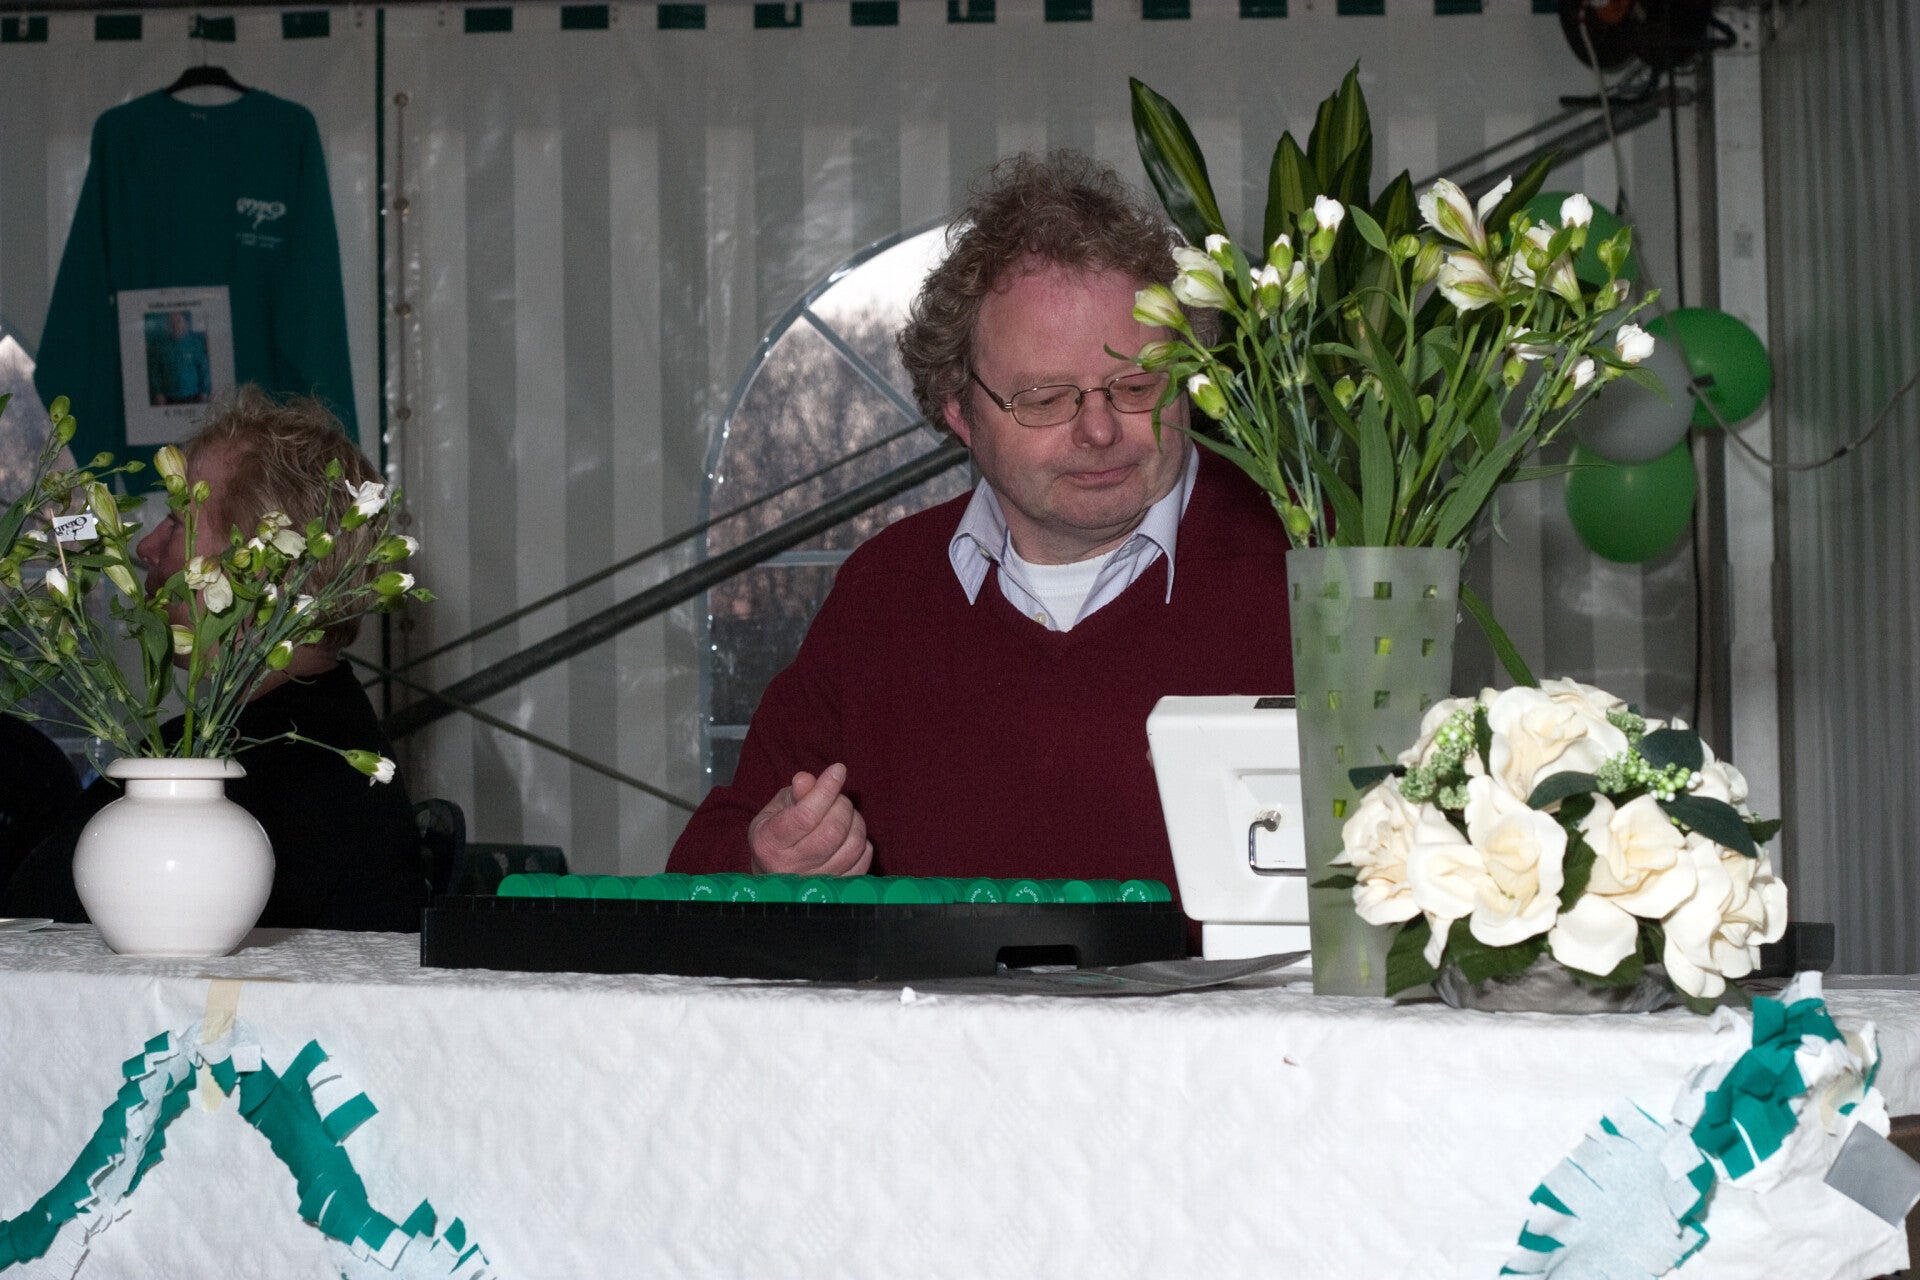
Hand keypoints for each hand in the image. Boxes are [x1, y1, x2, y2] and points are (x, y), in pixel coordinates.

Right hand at [747, 762, 872, 875]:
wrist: (775, 875)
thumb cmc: (777, 835)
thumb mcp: (776, 810)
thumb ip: (794, 794)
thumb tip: (807, 779)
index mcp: (769, 843)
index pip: (805, 815)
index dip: (826, 789)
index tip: (838, 770)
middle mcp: (790, 867)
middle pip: (832, 831)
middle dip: (842, 804)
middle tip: (836, 798)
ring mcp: (816, 881)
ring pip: (852, 845)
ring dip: (855, 821)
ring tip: (843, 815)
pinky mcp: (837, 889)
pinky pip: (863, 859)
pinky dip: (862, 841)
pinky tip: (848, 835)